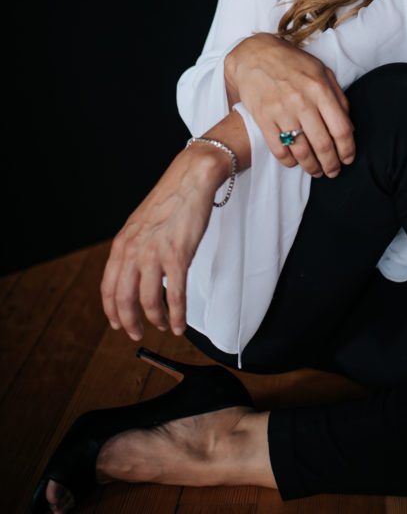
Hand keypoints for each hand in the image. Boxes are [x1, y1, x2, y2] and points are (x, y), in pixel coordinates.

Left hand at [100, 145, 225, 339]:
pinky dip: (176, 315)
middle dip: (130, 323)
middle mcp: (133, 251)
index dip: (112, 311)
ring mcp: (155, 254)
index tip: (118, 324)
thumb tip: (133, 273)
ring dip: (155, 320)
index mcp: (122, 244)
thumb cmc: (170, 201)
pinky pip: (175, 295)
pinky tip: (179, 324)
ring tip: (162, 326)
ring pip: (149, 301)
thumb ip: (133, 248)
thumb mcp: (140, 225)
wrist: (190, 180)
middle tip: (138, 333)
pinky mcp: (178, 255)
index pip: (109, 288)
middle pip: (124, 299)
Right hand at [224, 32, 355, 177]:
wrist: (255, 54)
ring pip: (301, 151)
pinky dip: (288, 161)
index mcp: (320, 89)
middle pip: (322, 144)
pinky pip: (278, 149)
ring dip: (311, 167)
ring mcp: (281, 111)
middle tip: (333, 172)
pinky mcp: (263, 118)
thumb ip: (338, 98)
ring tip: (316, 171)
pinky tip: (294, 162)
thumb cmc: (292, 63)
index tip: (348, 159)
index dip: (347, 149)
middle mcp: (302, 101)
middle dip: (331, 164)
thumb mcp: (322, 72)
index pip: (341, 129)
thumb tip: (348, 127)